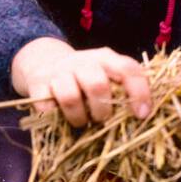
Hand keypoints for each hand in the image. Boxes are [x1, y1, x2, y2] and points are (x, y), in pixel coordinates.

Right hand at [10, 37, 151, 127]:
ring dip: (79, 118)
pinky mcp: (38, 84)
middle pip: (97, 85)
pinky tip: (60, 119)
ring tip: (81, 123)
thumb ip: (122, 89)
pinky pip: (46, 107)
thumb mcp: (105, 75)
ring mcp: (58, 72)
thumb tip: (141, 117)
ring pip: (70, 98)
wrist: (43, 63)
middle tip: (102, 120)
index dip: (138, 92)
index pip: (127, 69)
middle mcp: (82, 61)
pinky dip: (55, 119)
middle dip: (103, 110)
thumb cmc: (84, 78)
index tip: (142, 114)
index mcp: (105, 58)